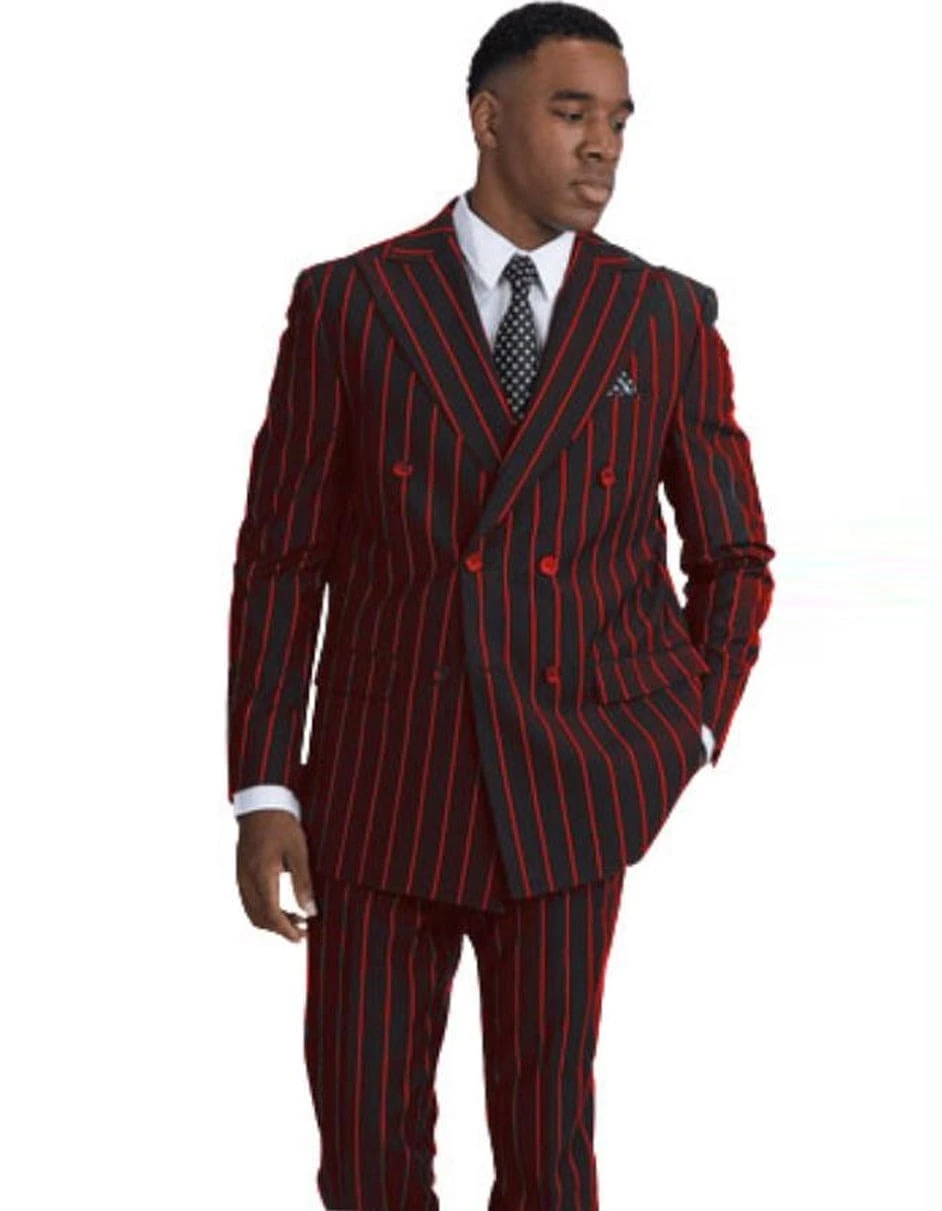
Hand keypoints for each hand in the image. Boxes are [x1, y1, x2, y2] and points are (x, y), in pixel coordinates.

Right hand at [235, 810, 317, 942]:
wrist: (261, 804)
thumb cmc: (281, 824)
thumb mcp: (298, 851)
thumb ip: (303, 882)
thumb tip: (310, 911)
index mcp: (261, 875)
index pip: (271, 915)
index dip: (286, 930)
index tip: (301, 937)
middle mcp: (247, 879)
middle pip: (260, 918)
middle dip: (280, 929)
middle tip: (303, 930)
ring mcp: (241, 877)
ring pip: (252, 912)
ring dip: (272, 921)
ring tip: (296, 918)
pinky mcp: (241, 873)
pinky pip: (249, 901)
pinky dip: (264, 910)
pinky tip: (281, 905)